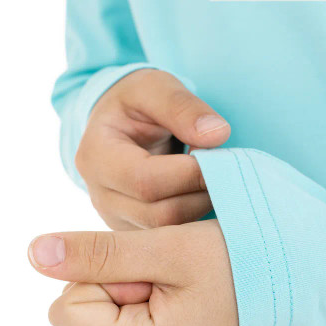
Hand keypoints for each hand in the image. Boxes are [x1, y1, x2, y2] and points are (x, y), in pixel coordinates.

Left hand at [28, 220, 238, 325]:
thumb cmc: (242, 260)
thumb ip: (97, 254)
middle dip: (119, 279)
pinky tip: (187, 292)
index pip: (67, 307)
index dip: (100, 274)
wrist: (297, 280)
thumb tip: (34, 254)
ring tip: (185, 281)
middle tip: (173, 272)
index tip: (151, 267)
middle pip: (87, 311)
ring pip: (109, 312)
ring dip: (136, 285)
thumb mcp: (165, 249)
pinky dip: (149, 297)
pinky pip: (131, 320)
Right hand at [75, 69, 229, 229]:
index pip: (145, 180)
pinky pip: (171, 239)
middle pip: (159, 213)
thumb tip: (217, 135)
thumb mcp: (156, 87)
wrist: (120, 123)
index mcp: (96, 156)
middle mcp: (100, 195)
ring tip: (219, 181)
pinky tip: (209, 196)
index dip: (190, 174)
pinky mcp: (135, 231)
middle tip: (228, 174)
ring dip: (202, 208)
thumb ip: (183, 106)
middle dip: (200, 194)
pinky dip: (196, 222)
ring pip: (168, 231)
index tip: (222, 159)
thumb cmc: (137, 103)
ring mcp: (116, 218)